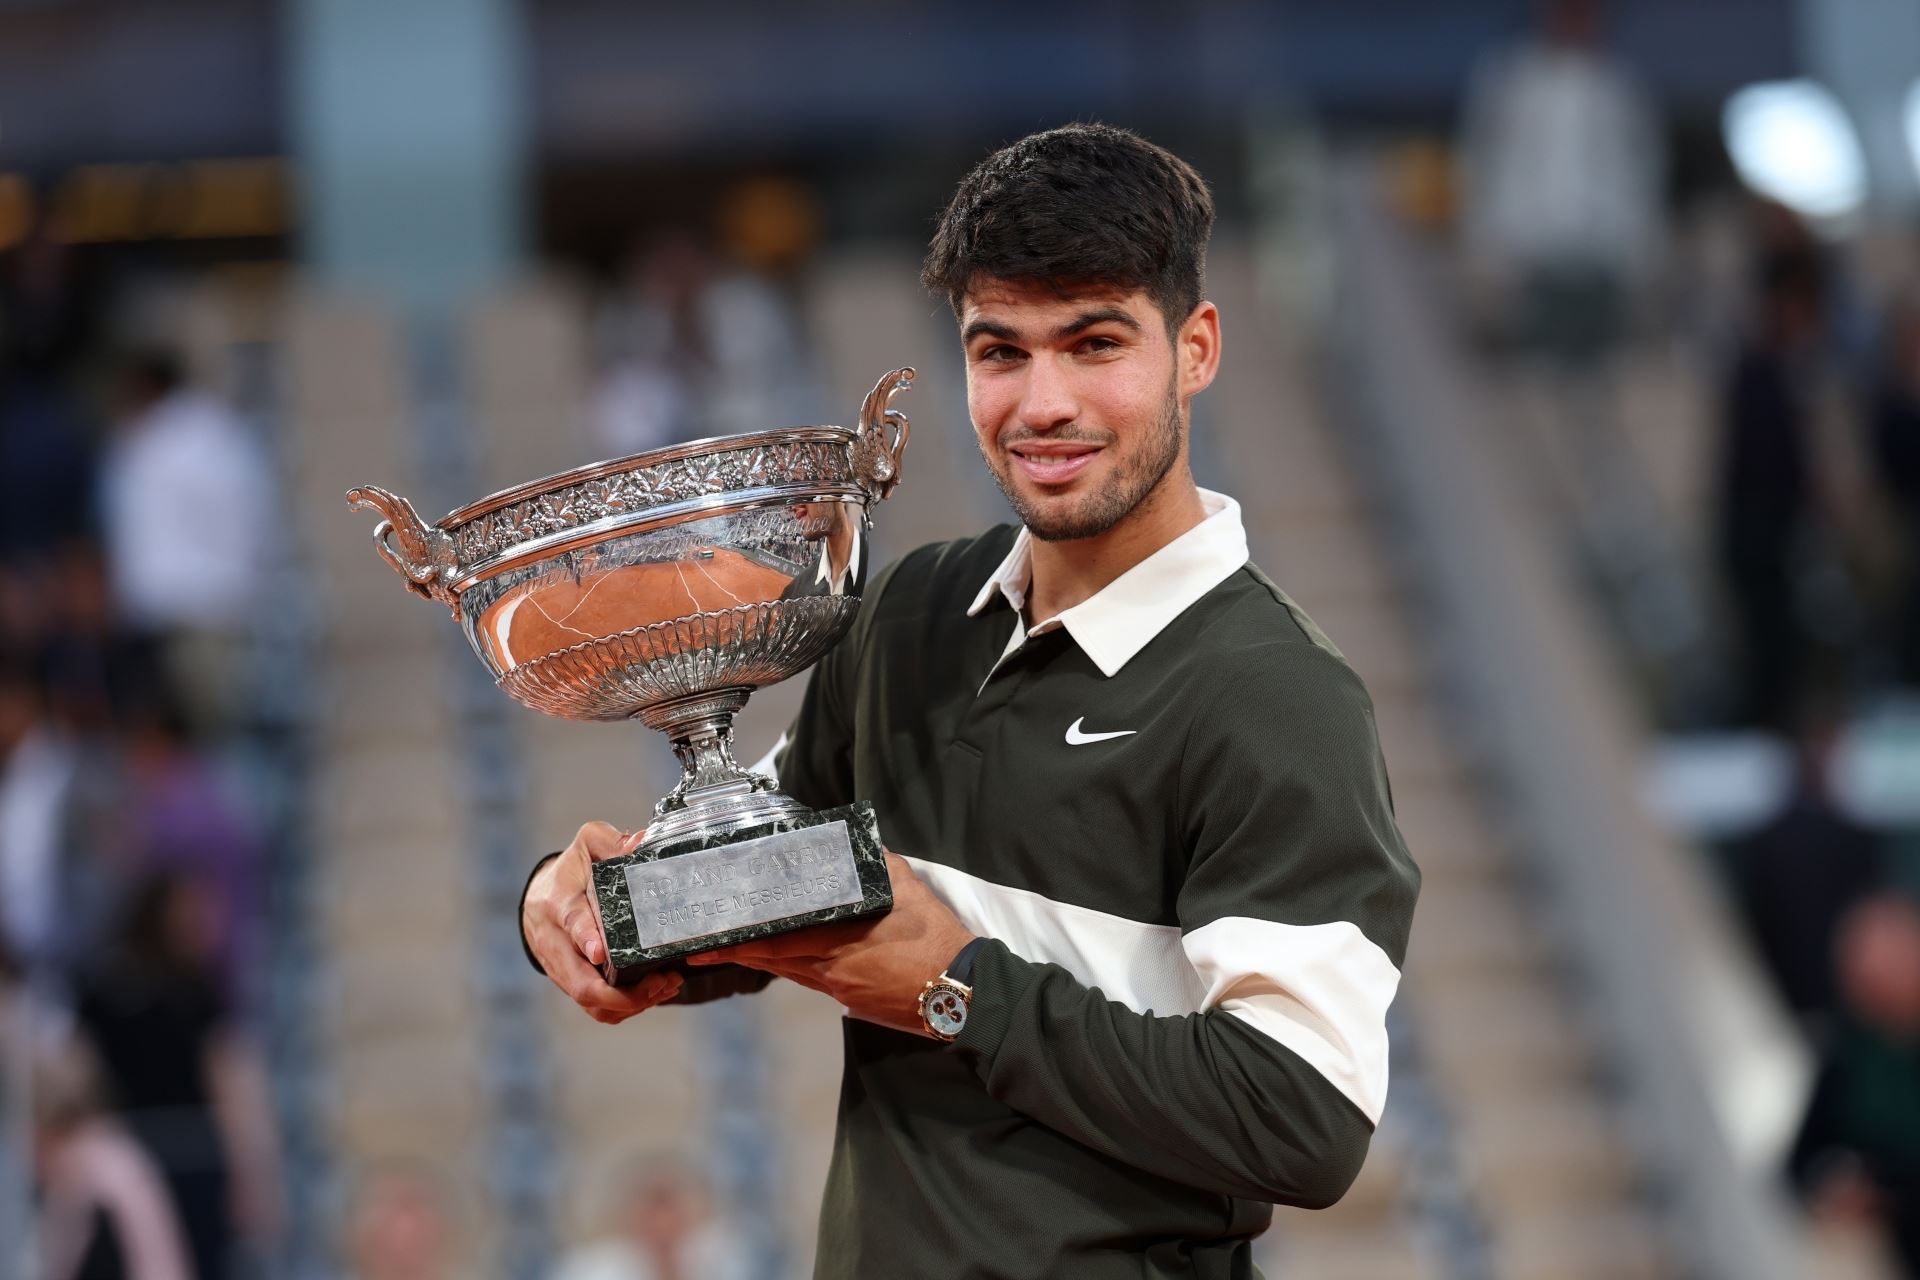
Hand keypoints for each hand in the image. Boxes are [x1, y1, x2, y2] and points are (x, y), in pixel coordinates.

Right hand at [524, 822, 683, 1022]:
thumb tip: (639, 844)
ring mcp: (561, 969)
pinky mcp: (570, 985)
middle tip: (662, 980)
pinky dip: (625, 1008)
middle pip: (580, 982)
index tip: (602, 952)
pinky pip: (595, 1008)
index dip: (585, 939)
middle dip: (622, 992)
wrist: (540, 899)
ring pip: (590, 1002)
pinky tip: (655, 994)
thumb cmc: (572, 870)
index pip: (570, 922)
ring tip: (666, 986)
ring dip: (630, 1003)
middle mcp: (555, 942)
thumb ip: (610, 842)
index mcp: (558, 902)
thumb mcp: (588, 844)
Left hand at [687, 851, 974, 1036]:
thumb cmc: (934, 938)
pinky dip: (782, 966)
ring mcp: (837, 985)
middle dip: (733, 950)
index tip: (710, 933)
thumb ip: (872, 864)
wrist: (958, 991)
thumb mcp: (905, 887)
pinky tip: (770, 958)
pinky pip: (806, 978)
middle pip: (770, 958)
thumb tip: (847, 842)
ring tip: (720, 950)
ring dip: (752, 959)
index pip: (776, 937)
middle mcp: (829, 966)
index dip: (740, 937)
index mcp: (838, 940)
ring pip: (784, 969)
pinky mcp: (847, 996)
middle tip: (698, 945)